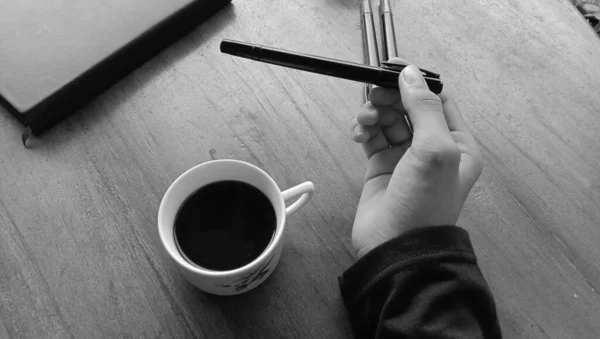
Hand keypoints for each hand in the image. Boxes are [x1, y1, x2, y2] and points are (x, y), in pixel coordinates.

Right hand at [350, 60, 482, 257]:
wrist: (396, 247)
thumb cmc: (424, 200)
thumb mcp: (435, 150)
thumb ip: (424, 108)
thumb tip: (410, 73)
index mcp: (458, 143)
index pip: (438, 99)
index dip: (416, 82)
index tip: (392, 68)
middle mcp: (433, 148)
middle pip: (409, 107)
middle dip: (391, 97)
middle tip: (373, 95)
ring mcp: (406, 157)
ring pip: (389, 120)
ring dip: (374, 113)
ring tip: (363, 120)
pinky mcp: (381, 166)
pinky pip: (373, 136)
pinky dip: (364, 129)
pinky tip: (358, 133)